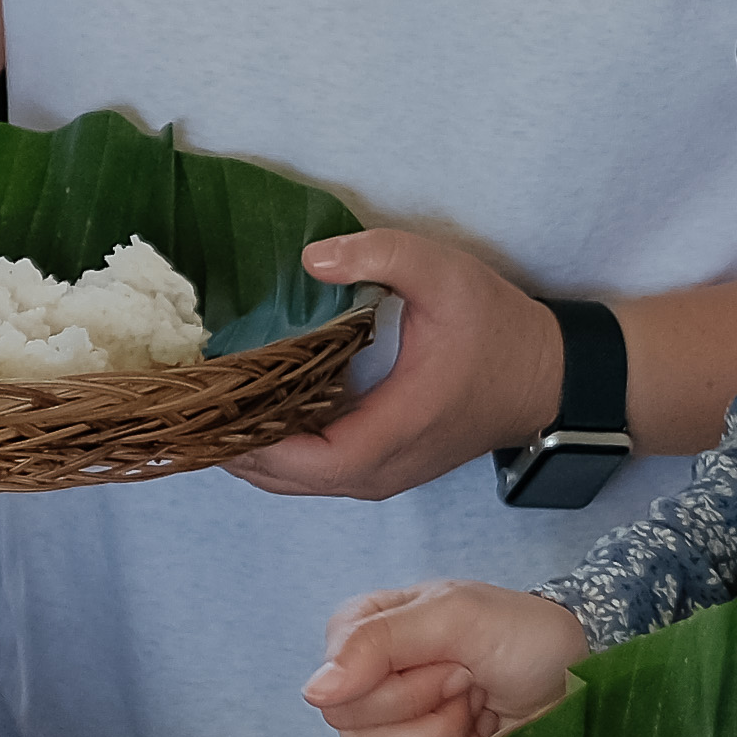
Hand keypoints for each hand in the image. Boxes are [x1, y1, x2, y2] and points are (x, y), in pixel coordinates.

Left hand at [228, 231, 535, 502]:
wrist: (547, 378)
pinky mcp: (380, 469)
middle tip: (189, 396)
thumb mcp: (446, 274)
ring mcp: (380, 477)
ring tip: (211, 399)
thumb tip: (309, 260)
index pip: (304, 460)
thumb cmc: (498, 329)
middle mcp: (381, 470)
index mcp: (394, 430)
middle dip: (233, 443)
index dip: (249, 440)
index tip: (208, 400)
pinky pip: (314, 471)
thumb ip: (381, 255)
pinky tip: (254, 405)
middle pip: (285, 479)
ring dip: (251, 448)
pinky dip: (278, 447)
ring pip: (295, 481)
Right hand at [302, 584, 591, 736]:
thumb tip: (314, 693)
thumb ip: (380, 641)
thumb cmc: (524, 639)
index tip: (456, 664)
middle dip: (432, 718)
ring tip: (479, 720)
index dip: (405, 688)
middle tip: (472, 689)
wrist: (579, 687)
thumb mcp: (458, 614)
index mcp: (359, 644)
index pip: (339, 694)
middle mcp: (363, 699)